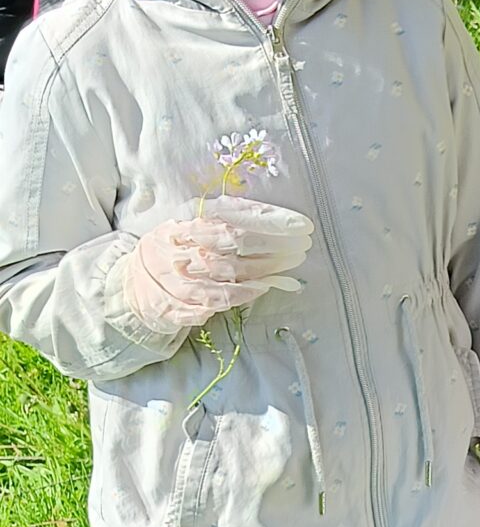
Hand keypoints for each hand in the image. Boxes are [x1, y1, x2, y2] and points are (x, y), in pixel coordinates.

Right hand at [125, 200, 312, 335]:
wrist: (134, 281)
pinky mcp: (173, 310)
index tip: (299, 228)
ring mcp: (172, 287)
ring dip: (258, 280)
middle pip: (229, 257)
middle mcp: (174, 257)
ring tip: (282, 273)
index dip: (267, 228)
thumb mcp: (191, 222)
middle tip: (298, 251)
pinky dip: (237, 300)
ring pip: (221, 287)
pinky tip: (257, 291)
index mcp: (180, 229)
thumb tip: (275, 216)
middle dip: (270, 254)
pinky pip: (208, 309)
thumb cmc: (174, 247)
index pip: (229, 226)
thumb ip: (226, 217)